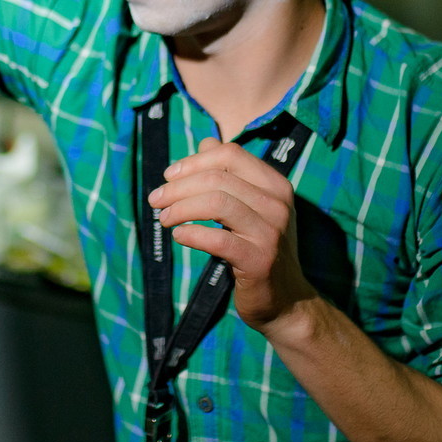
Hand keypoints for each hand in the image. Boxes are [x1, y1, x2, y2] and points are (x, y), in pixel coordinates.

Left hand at [148, 137, 316, 334]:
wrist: (285, 299)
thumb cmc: (259, 248)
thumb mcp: (250, 207)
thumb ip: (229, 174)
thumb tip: (205, 142)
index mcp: (275, 184)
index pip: (230, 154)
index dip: (194, 161)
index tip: (169, 176)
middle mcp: (278, 203)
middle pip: (218, 177)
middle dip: (178, 186)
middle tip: (156, 200)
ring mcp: (271, 232)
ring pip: (216, 203)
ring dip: (181, 208)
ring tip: (164, 218)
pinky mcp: (259, 260)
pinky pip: (218, 239)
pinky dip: (192, 234)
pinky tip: (179, 236)